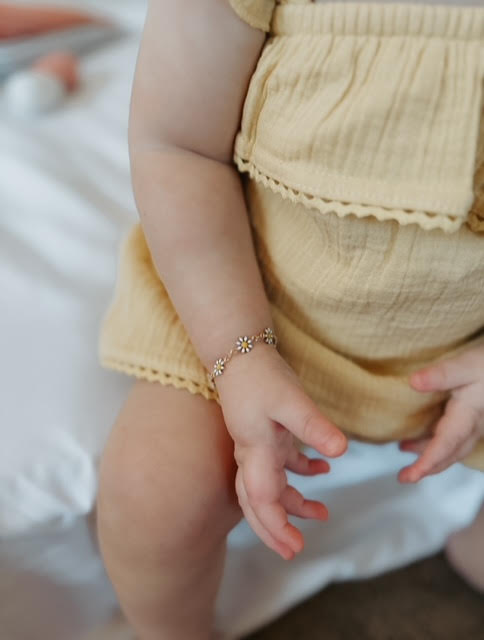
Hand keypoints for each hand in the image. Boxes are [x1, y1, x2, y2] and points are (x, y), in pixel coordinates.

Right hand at [215, 345, 347, 560]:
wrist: (241, 352)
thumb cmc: (260, 377)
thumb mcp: (290, 401)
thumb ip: (314, 427)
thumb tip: (341, 451)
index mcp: (255, 452)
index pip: (261, 499)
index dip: (276, 526)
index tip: (295, 547)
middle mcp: (253, 455)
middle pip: (258, 503)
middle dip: (274, 529)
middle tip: (294, 550)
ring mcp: (259, 446)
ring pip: (271, 486)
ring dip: (293, 503)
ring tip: (322, 513)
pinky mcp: (267, 434)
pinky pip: (283, 463)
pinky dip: (302, 471)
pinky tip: (324, 468)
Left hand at [399, 344, 483, 482]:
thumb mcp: (467, 365)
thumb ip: (442, 374)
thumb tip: (413, 382)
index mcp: (468, 417)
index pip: (444, 446)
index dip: (426, 464)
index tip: (409, 477)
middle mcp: (474, 425)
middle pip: (449, 454)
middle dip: (427, 467)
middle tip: (405, 476)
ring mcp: (477, 422)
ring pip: (453, 446)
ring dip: (431, 453)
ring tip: (405, 448)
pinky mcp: (476, 415)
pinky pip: (457, 436)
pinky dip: (439, 441)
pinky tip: (427, 432)